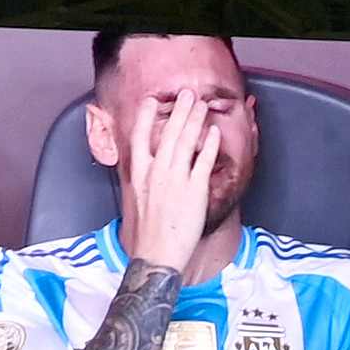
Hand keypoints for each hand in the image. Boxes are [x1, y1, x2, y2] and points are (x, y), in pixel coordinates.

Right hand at [113, 87, 229, 273]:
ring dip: (195, 119)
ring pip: (186, 141)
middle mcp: (156, 172)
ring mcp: (176, 179)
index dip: (145, 116)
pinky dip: (209, 144)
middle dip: (179, 110)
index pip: (139, 136)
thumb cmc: (146, 232)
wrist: (156, 255)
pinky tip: (213, 132)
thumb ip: (142, 178)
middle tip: (187, 94)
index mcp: (138, 174)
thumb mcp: (135, 199)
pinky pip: (204, 160)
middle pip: (168, 133)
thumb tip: (148, 165)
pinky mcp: (194, 189)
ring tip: (201, 104)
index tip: (151, 101)